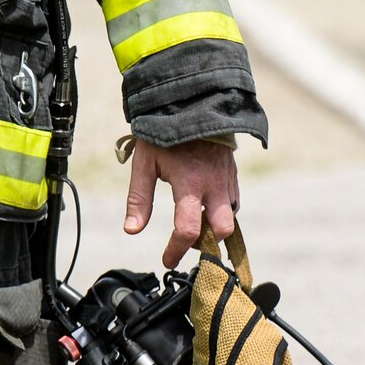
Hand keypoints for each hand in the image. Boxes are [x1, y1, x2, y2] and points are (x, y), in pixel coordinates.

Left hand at [123, 137, 240, 268]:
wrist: (191, 104)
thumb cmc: (163, 133)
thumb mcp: (144, 164)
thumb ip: (138, 199)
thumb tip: (131, 230)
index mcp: (189, 184)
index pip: (188, 229)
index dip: (176, 250)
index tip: (166, 260)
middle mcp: (213, 185)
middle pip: (222, 231)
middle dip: (207, 244)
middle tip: (187, 244)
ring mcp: (227, 180)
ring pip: (230, 218)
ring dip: (214, 228)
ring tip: (192, 224)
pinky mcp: (233, 175)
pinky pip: (233, 203)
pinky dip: (221, 212)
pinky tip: (204, 207)